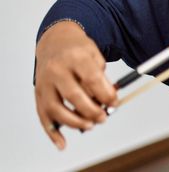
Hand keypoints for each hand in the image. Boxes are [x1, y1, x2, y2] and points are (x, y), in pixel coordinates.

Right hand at [34, 21, 116, 149]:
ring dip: (74, 122)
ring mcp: (45, 83)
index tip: (115, 103)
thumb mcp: (95, 56)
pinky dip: (53, 132)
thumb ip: (102, 77)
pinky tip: (63, 143)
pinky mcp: (38, 94)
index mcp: (75, 57)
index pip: (92, 79)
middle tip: (104, 117)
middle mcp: (57, 70)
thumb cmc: (79, 50)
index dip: (106, 94)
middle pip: (74, 95)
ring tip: (90, 125)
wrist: (55, 41)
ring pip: (56, 109)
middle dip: (91, 111)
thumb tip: (109, 101)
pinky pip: (43, 116)